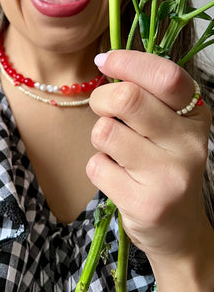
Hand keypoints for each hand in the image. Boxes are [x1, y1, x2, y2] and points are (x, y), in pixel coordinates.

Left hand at [86, 50, 211, 261]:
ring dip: (99, 137)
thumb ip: (147, 95)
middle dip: (102, 98)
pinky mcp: (146, 203)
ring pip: (105, 131)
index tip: (105, 60)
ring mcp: (169, 176)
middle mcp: (189, 144)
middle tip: (104, 110)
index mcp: (195, 116)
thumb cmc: (163, 165)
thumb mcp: (169, 127)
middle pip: (128, 98)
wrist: (179, 231)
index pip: (165, 75)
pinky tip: (119, 178)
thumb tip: (107, 60)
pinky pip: (96, 166)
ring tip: (116, 151)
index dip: (129, 62)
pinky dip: (98, 167)